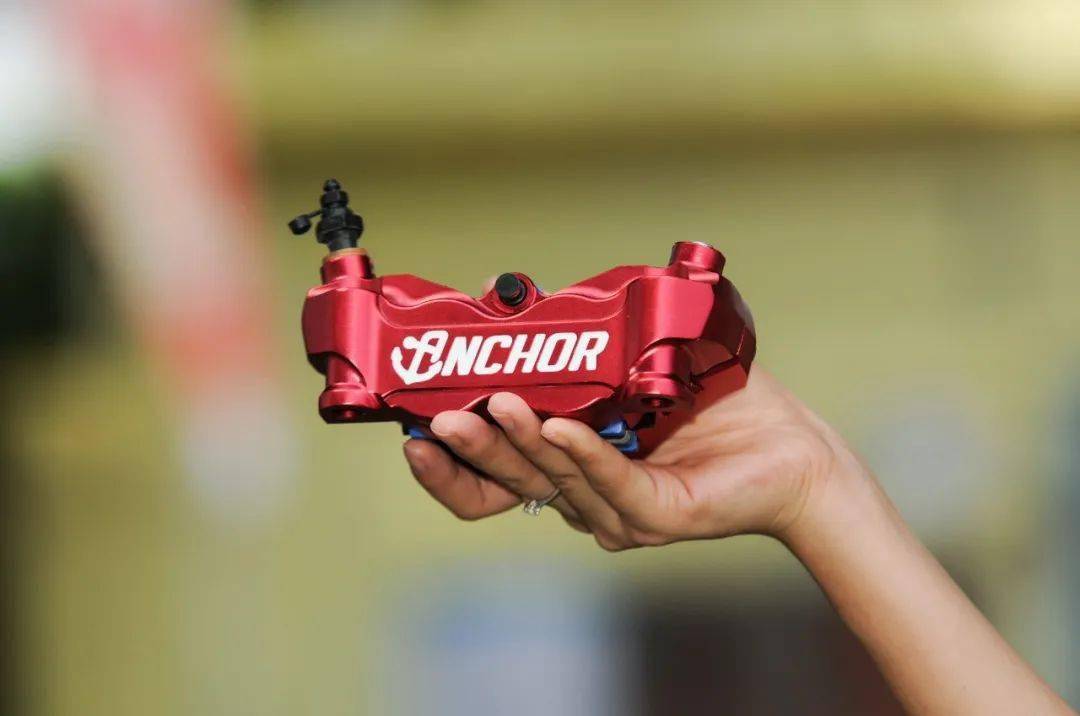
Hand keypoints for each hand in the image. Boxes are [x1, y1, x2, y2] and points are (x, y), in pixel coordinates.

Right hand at [402, 367, 853, 550]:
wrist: (786, 443)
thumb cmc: (703, 401)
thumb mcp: (619, 363)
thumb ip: (563, 343)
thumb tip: (498, 295)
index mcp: (563, 469)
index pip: (486, 487)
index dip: (446, 469)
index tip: (411, 431)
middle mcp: (580, 497)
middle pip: (507, 484)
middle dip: (470, 450)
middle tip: (436, 417)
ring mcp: (616, 513)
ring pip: (553, 480)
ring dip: (519, 442)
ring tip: (495, 404)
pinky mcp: (656, 514)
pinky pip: (611, 483)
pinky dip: (582, 453)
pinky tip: (560, 425)